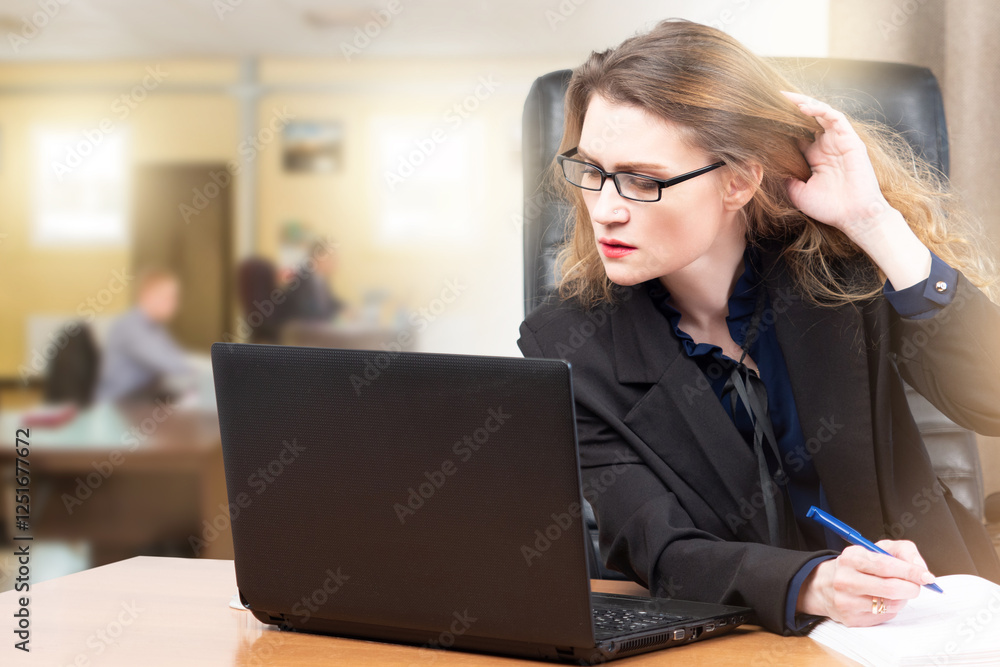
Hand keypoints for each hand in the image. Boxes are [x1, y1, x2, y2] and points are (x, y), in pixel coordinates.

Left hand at [780, 90, 931, 289]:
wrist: (854, 217)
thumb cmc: (829, 208)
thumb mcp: (798, 192)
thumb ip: (785, 177)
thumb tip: (768, 166)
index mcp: (813, 156)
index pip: (796, 133)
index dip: (781, 123)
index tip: (762, 116)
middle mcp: (826, 145)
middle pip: (807, 119)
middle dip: (791, 108)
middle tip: (771, 98)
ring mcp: (838, 141)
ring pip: (821, 113)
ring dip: (804, 104)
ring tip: (786, 98)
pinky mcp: (850, 139)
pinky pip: (835, 118)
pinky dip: (821, 110)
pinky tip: (805, 108)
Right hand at [797, 540, 935, 626]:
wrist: (825, 584)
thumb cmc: (856, 566)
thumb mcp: (875, 549)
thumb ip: (902, 551)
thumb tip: (921, 568)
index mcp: (851, 558)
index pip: (886, 566)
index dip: (911, 572)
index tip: (927, 576)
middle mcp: (845, 579)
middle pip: (890, 588)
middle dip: (911, 588)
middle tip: (916, 586)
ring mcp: (846, 601)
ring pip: (890, 605)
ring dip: (901, 599)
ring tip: (895, 591)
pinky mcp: (851, 619)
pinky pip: (884, 616)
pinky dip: (890, 609)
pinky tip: (882, 601)